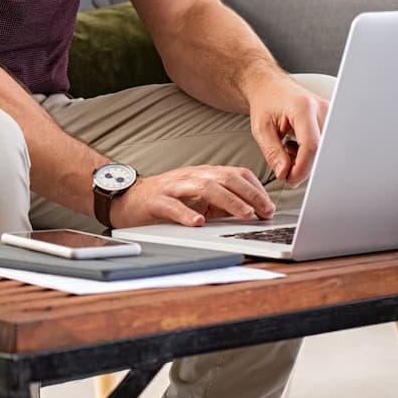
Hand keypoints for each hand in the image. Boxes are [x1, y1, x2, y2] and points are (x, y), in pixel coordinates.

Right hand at [109, 165, 275, 228]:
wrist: (128, 197)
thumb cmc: (166, 199)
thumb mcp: (198, 199)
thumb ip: (220, 203)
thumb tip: (251, 213)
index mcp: (204, 175)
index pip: (235, 174)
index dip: (255, 189)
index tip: (269, 206)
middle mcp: (191, 177)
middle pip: (225, 178)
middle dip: (249, 194)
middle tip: (265, 211)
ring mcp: (174, 187)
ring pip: (205, 188)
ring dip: (228, 201)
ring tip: (244, 214)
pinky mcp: (156, 200)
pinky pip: (173, 205)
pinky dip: (186, 214)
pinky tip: (198, 223)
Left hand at [247, 73, 328, 186]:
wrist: (270, 85)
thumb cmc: (265, 101)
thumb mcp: (261, 128)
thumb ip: (273, 153)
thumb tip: (285, 174)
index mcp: (304, 108)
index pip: (312, 146)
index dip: (302, 168)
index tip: (289, 179)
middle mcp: (322, 109)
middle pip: (321, 151)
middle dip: (303, 166)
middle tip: (285, 165)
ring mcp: (330, 114)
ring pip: (325, 151)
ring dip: (306, 159)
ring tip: (289, 149)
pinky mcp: (332, 120)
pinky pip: (326, 146)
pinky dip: (311, 153)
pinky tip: (298, 145)